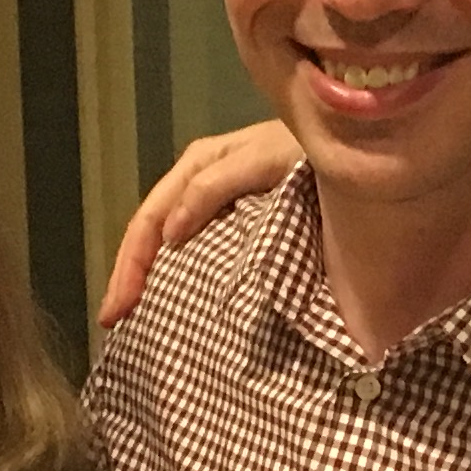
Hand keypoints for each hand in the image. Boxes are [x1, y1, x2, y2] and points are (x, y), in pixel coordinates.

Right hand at [96, 121, 301, 328]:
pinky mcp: (248, 223)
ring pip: (175, 245)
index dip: (128, 266)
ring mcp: (223, 205)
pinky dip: (188, 275)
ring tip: (138, 319)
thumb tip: (170, 233)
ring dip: (155, 280)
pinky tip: (183, 301)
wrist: (356, 147)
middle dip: (131, 278)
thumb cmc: (308, 147)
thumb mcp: (262, 158)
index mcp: (198, 166)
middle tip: (114, 324)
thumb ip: (214, 187)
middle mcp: (202, 184)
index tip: (115, 313)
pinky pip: (207, 251)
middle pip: (154, 235)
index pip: (149, 220)